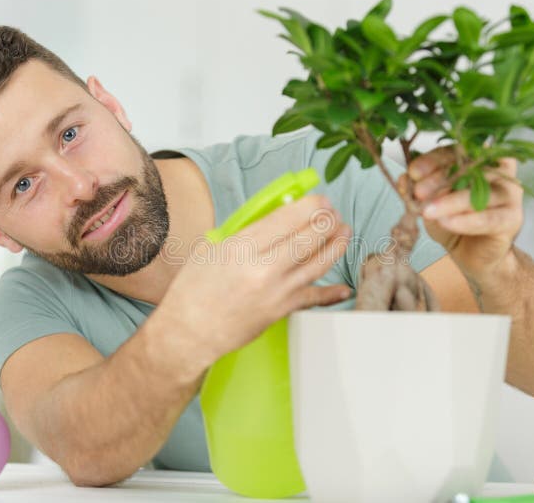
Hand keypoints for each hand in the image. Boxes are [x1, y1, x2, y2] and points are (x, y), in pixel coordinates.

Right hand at [156, 194, 351, 368]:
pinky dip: (331, 293)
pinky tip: (343, 287)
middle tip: (334, 214)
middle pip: (309, 237)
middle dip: (327, 221)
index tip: (320, 201)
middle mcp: (264, 267)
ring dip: (336, 245)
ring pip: (318, 263)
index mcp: (243, 246)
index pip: (289, 217)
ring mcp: (277, 291)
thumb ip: (245, 232)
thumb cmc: (194, 290)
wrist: (189, 332)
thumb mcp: (213, 248)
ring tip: (344, 232)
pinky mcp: (282, 311)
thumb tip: (275, 218)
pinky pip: (314, 298)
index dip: (311, 206)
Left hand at [405, 146, 523, 278]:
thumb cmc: (454, 223)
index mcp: (478, 160)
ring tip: (428, 211)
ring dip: (450, 201)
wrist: (474, 256)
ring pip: (479, 192)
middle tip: (418, 192)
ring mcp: (509, 194)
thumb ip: (418, 191)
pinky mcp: (513, 218)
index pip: (456, 151)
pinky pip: (488, 218)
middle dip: (439, 179)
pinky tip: (446, 222)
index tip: (412, 172)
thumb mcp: (430, 205)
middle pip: (469, 167)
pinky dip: (466, 220)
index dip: (433, 160)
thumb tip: (403, 179)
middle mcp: (498, 171)